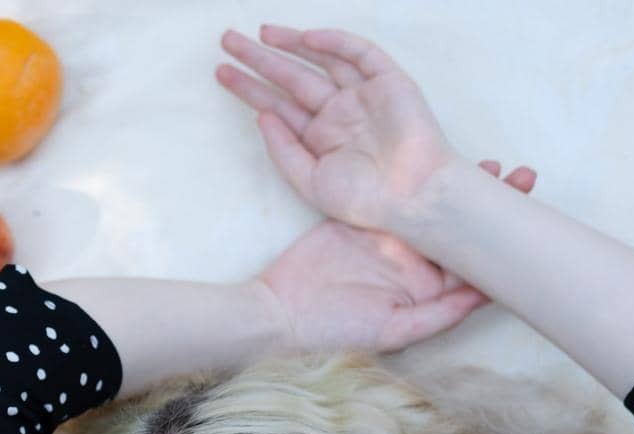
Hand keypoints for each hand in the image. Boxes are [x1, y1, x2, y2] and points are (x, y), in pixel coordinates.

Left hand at [217, 25, 459, 231]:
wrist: (412, 198)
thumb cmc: (364, 200)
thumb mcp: (310, 181)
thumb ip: (283, 150)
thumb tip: (261, 115)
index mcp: (318, 137)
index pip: (277, 105)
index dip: (249, 88)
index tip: (221, 73)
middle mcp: (337, 112)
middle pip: (291, 78)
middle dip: (259, 59)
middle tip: (227, 40)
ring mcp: (361, 95)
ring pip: (320, 60)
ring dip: (291, 44)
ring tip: (259, 33)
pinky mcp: (388, 81)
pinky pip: (359, 54)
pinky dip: (334, 43)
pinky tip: (305, 38)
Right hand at [258, 160, 536, 354]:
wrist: (280, 313)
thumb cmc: (334, 331)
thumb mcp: (392, 331)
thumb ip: (437, 316)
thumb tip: (486, 295)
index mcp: (426, 288)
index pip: (472, 262)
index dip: (500, 241)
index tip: (527, 219)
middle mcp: (413, 261)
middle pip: (457, 229)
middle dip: (490, 202)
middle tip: (525, 176)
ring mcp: (389, 239)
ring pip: (431, 208)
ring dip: (459, 185)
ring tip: (490, 164)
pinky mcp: (362, 220)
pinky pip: (393, 198)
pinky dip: (415, 181)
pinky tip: (438, 162)